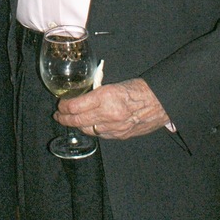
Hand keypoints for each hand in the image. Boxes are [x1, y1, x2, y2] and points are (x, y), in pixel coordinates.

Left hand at [55, 78, 169, 139]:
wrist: (161, 102)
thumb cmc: (140, 89)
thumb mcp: (115, 84)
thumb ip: (97, 91)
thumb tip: (82, 95)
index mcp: (105, 97)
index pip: (75, 106)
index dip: (64, 106)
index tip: (61, 103)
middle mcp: (108, 114)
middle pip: (77, 120)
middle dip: (64, 118)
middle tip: (58, 115)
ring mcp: (114, 127)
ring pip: (87, 130)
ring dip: (76, 125)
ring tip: (70, 121)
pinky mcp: (120, 135)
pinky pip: (100, 135)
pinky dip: (91, 130)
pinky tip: (88, 125)